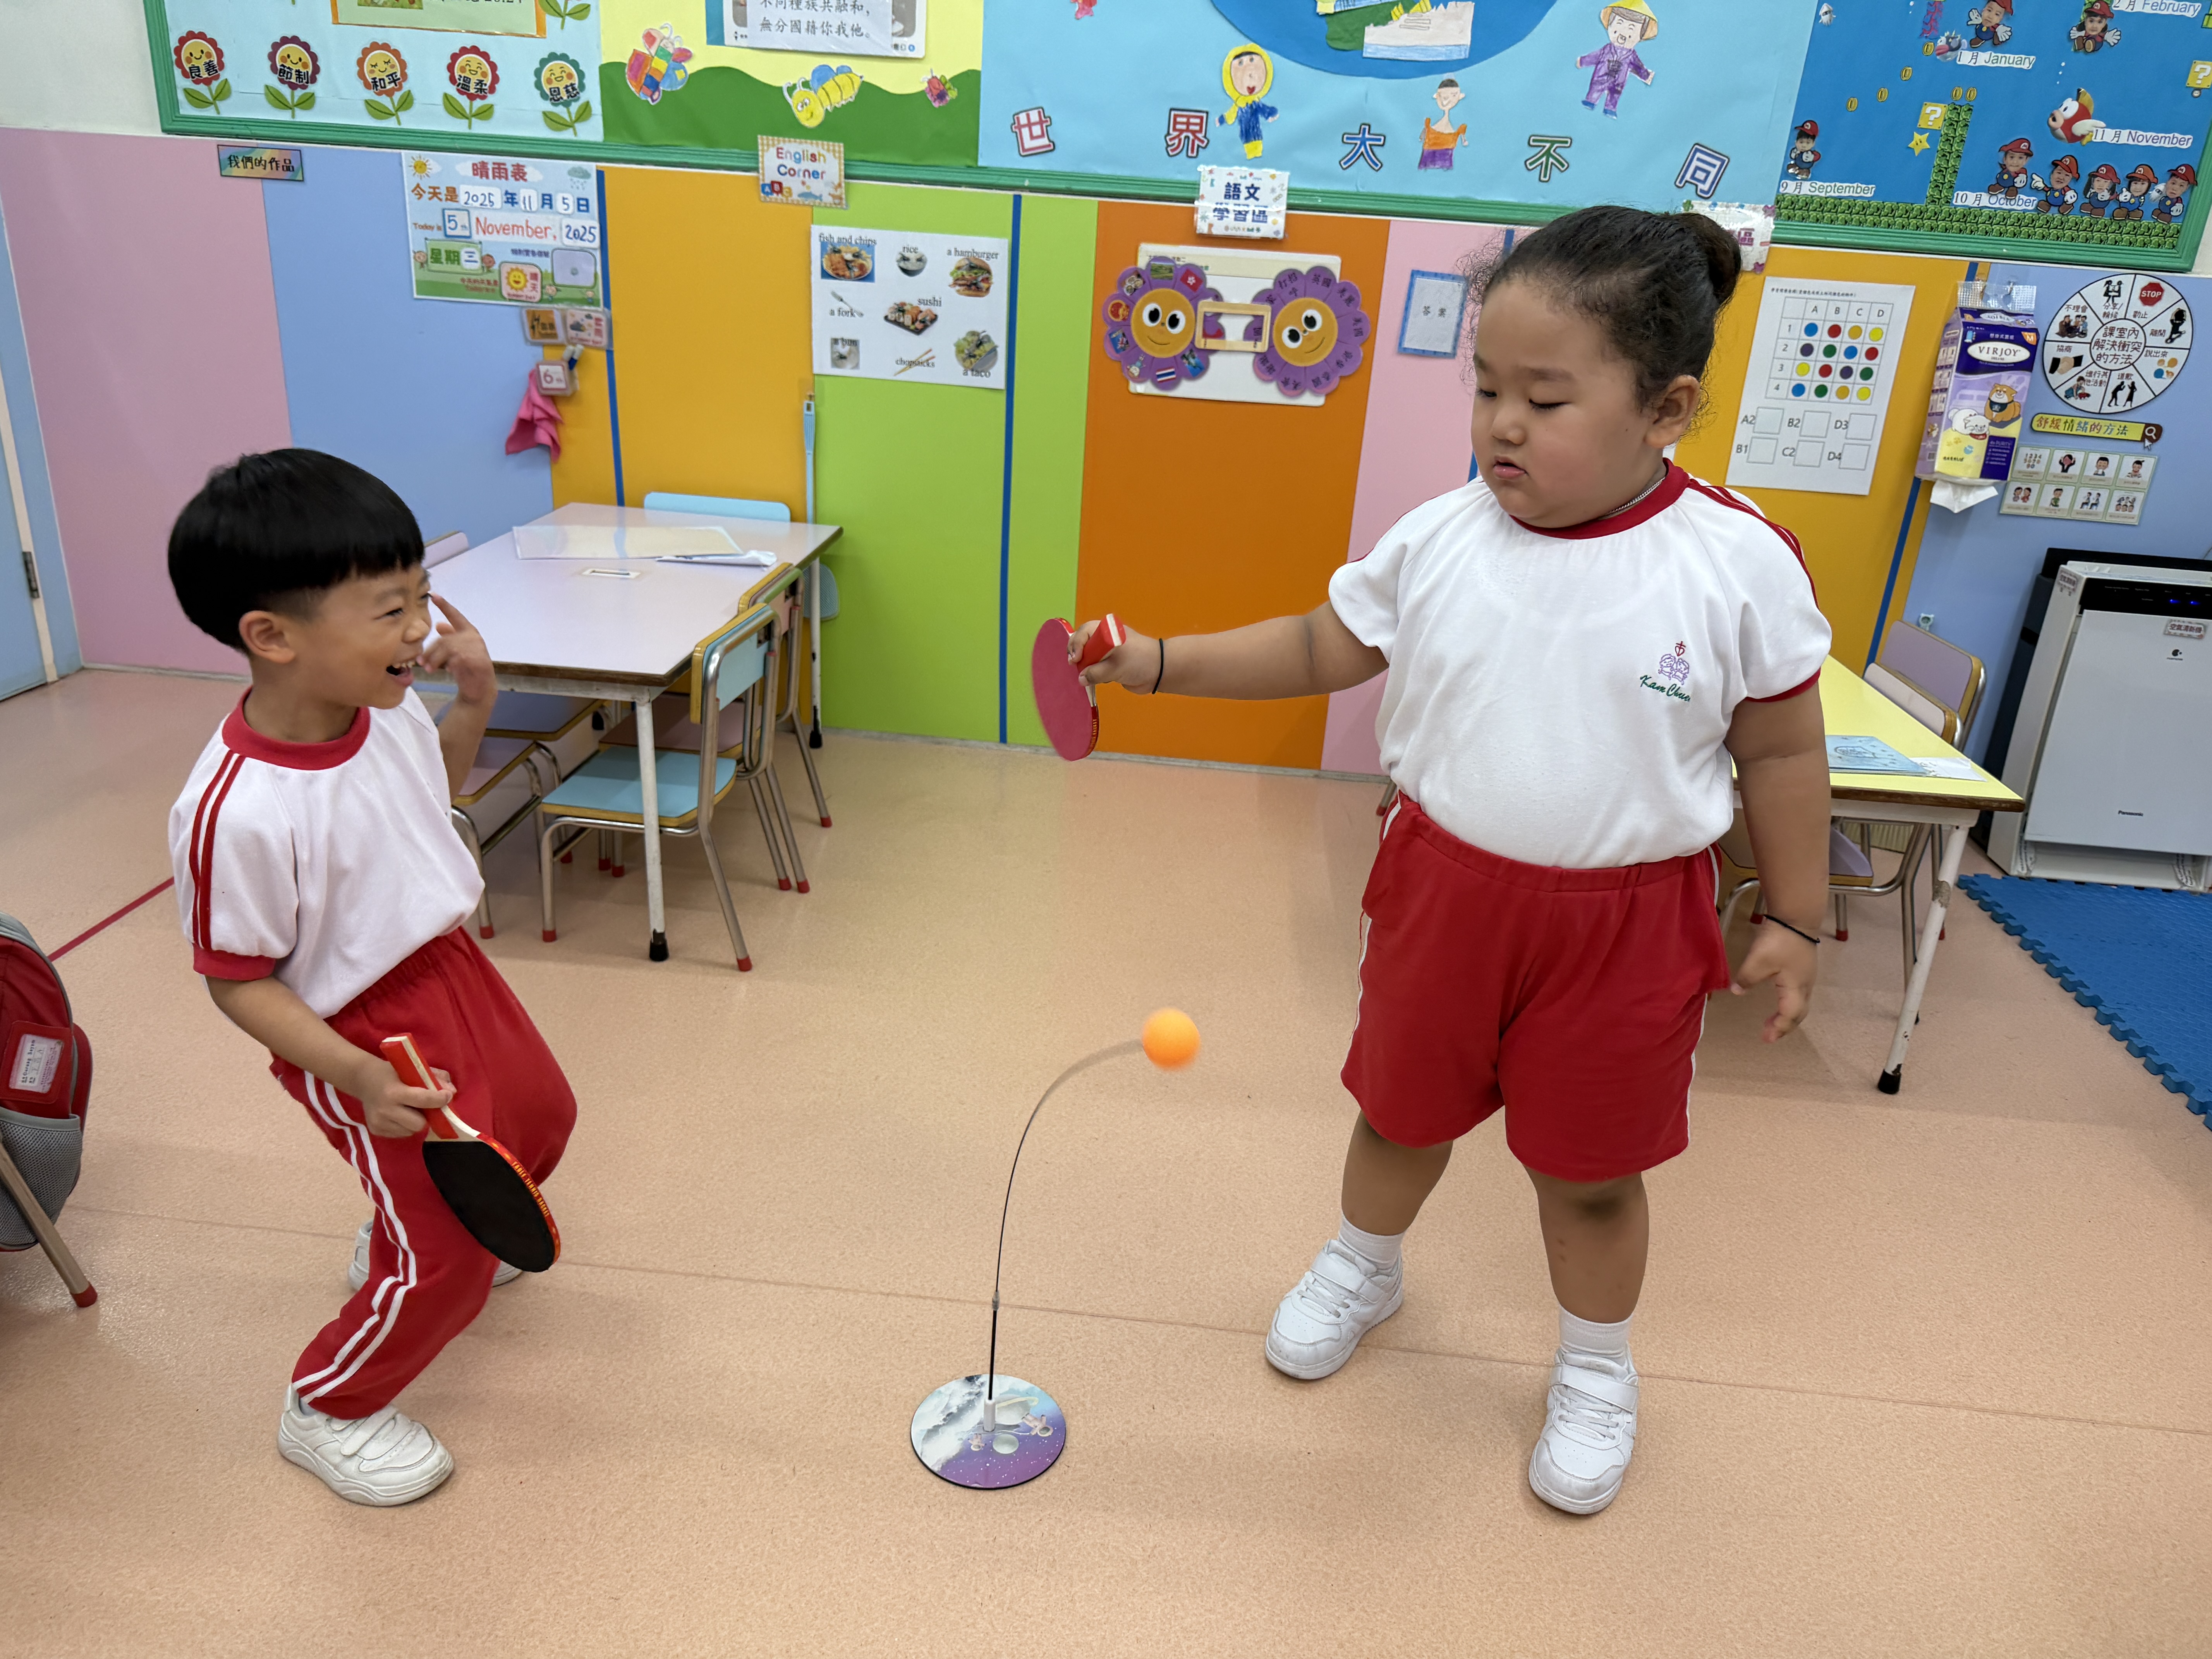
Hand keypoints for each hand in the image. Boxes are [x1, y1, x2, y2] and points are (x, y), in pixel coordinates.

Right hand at [354, 1058, 455, 1138]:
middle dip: (426, 1116)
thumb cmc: (392, 1073)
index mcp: (394, 1092)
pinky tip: (399, 1115)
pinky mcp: (375, 1130)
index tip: (447, 1096)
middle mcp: (385, 1109)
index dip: (439, 1099)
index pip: (423, 1100)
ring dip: (416, 1122)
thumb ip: (435, 1077)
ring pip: (411, 1131)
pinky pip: (401, 1134)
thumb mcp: (412, 1069)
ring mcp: (379, 1122)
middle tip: (424, 1107)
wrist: (363, 1080)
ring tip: (409, 1110)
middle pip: (419, 1124)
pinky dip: (405, 1126)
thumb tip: (452, 1091)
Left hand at [421, 594, 495, 707]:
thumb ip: (450, 638)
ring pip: (445, 647)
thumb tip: (439, 625)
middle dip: (430, 650)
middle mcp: (473, 636)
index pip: (455, 615)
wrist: (480, 689)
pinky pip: (450, 658)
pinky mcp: (473, 658)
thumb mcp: (457, 652)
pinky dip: (442, 665)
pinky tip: (445, 670)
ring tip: (428, 669)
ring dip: (433, 659)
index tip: (433, 595)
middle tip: (420, 661)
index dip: (445, 605)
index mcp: (469, 632)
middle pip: (443, 638)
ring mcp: (474, 647)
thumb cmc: (467, 669)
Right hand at [1070, 619, 1163, 694]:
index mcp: (1107, 631)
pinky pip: (1095, 668)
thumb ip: (1096, 673)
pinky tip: (1094, 680)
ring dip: (1086, 667)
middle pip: (1083, 644)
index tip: (1075, 660)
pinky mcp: (1109, 664)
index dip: (1076, 645)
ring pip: (1088, 658)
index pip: (1084, 633)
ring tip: (1087, 676)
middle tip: (1076, 667)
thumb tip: (1081, 678)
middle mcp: (1105, 639)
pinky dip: (1093, 674)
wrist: (1160, 671)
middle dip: (1079, 656)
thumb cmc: (1140, 661)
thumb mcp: (1116, 668)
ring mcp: (1107, 652)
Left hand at [1729, 923, 1817, 1042]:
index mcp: (1795, 987)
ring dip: (1787, 1016)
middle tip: (1769, 1035)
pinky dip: (1790, 1004)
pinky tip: (1780, 1002)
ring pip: (1800, 1004)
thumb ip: (1747, 977)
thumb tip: (1737, 991)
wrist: (1796, 916)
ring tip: (1772, 1022)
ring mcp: (1806, 976)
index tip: (1766, 1038)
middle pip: (1799, 1013)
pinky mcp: (1803, 968)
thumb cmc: (1779, 939)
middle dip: (1784, 1026)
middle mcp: (1805, 985)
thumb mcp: (1758, 960)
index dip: (1779, 1028)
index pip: (1790, 1014)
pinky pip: (1799, 994)